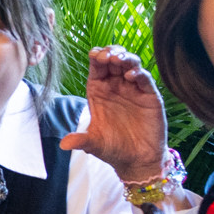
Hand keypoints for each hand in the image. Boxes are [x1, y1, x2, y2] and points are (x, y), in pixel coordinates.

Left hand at [59, 45, 168, 182]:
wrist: (137, 161)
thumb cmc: (113, 148)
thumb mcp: (94, 144)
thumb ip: (81, 140)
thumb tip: (64, 144)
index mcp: (99, 91)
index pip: (97, 67)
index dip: (96, 57)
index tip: (94, 54)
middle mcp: (116, 87)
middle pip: (114, 60)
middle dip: (110, 52)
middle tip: (106, 55)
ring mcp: (134, 90)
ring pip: (131, 65)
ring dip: (125, 58)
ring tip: (117, 60)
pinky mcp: (150, 97)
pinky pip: (146, 80)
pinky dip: (139, 74)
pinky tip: (131, 77)